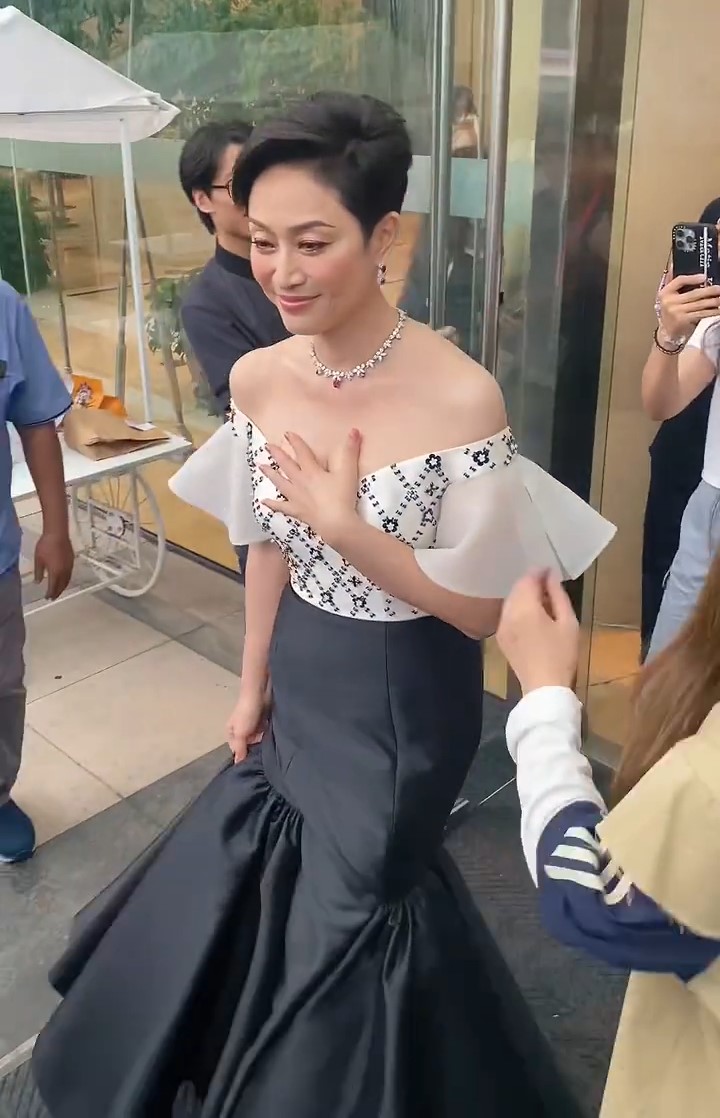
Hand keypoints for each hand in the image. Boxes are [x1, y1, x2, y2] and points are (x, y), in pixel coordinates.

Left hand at [34, 532, 73, 599]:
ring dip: (63, 587)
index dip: (50, 593)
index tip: (47, 598)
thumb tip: (38, 582)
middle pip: (62, 586)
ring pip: (67, 581)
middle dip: (57, 592)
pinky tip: (64, 579)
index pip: (53, 587)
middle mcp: (64, 572)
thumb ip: (38, 572)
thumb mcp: (38, 560)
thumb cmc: (46, 546)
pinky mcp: (72, 561)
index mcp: (55, 572)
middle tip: (53, 597)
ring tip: (59, 591)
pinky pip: (70, 575)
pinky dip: (66, 580)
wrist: (57, 534)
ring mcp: (69, 566)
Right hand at [227, 688, 269, 763]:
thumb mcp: (240, 733)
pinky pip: (266, 733)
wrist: (261, 691)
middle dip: (255, 751)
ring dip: (263, 744)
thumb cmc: (246, 712)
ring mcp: (254, 725)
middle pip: (248, 746)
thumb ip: (240, 749)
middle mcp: (242, 730)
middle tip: (264, 762)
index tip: (254, 767)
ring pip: (258, 740)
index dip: (244, 758)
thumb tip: (238, 764)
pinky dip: (270, 737)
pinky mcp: (264, 721)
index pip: (237, 751)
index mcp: (232, 732)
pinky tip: (275, 744)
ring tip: (271, 755)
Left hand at [261, 430, 360, 541]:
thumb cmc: (342, 497)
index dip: (295, 442)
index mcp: (312, 471)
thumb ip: (350, 451)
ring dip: (270, 474)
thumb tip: (354, 430)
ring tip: (261, 467)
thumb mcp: (348, 472)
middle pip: (286, 465)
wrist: (335, 523)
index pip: (302, 452)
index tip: (287, 434)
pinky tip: (264, 501)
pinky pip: (281, 506)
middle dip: (277, 454)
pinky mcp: (296, 511)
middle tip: (268, 446)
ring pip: (280, 482)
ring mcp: (296, 497)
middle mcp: (300, 481)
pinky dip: (272, 504)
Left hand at [496, 571, 579, 693]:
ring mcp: (501, 626)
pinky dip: (518, 610)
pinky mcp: (501, 637)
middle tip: (550, 587)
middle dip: (531, 583)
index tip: (551, 572)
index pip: (528, 580)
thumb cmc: (562, 655)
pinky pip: (508, 614)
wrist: (544, 687)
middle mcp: (508, 614)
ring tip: (544, 602)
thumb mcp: (568, 622)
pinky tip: (533, 618)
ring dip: (524, 596)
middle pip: (517, 589)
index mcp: (525, 608)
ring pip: (511, 601)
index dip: (539, 572)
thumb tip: (551, 576)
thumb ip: (558, 595)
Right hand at [657, 265, 719, 340]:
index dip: (692, 278)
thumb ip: (673, 282)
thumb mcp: (668, 297)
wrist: (667, 334)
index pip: (679, 281)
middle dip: (709, 290)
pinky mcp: (684, 320)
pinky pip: (702, 314)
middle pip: (694, 293)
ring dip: (714, 301)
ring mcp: (677, 312)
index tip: (704, 277)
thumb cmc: (670, 314)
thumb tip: (673, 262)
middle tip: (719, 288)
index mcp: (665, 293)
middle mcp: (670, 302)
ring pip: (700, 304)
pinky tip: (718, 309)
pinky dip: (712, 311)